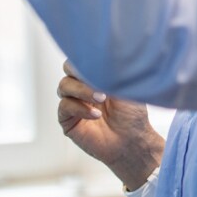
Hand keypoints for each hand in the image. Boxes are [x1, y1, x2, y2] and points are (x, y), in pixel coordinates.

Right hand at [57, 60, 164, 190]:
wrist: (132, 141)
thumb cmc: (132, 114)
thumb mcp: (126, 86)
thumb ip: (111, 70)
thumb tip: (102, 56)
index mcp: (94, 75)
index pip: (81, 57)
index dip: (85, 57)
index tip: (97, 62)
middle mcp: (82, 87)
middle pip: (67, 68)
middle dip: (80, 71)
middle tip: (97, 79)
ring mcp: (74, 103)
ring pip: (64, 86)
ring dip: (82, 90)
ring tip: (101, 98)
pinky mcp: (68, 120)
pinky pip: (64, 106)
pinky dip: (80, 108)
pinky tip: (96, 114)